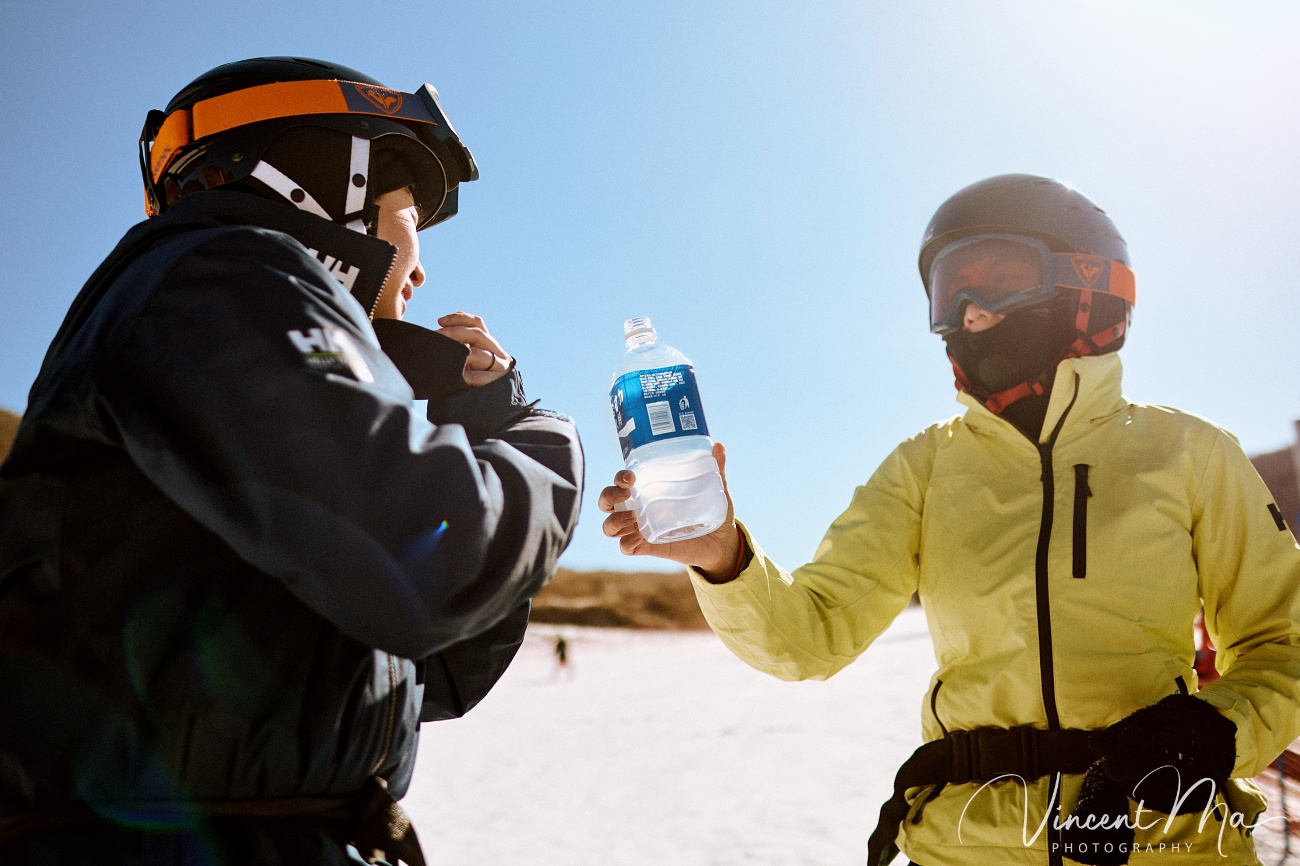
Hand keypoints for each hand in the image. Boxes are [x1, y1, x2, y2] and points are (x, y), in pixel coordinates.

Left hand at [435, 312, 512, 387]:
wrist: (486, 408)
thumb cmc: (469, 382)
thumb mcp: (466, 360)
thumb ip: (460, 345)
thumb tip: (436, 332)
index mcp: (489, 345)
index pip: (478, 323)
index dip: (459, 318)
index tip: (440, 321)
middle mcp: (498, 353)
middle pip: (478, 334)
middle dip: (454, 332)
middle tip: (436, 337)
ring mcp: (499, 368)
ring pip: (480, 354)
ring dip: (460, 353)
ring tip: (442, 355)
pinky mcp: (497, 384)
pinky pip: (479, 377)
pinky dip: (466, 376)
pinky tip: (455, 377)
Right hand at [598, 441, 742, 582]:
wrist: (722, 542)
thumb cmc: (712, 511)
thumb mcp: (716, 489)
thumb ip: (716, 469)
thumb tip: (719, 446)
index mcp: (649, 492)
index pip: (621, 482)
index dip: (619, 478)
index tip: (631, 477)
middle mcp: (639, 509)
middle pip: (607, 502)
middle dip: (608, 496)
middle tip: (626, 494)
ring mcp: (641, 530)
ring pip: (610, 527)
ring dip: (614, 521)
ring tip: (632, 517)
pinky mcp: (648, 548)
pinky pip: (626, 548)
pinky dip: (626, 543)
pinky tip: (637, 538)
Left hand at [1088, 694, 1236, 814]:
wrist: (1211, 735)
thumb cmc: (1170, 724)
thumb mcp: (1143, 718)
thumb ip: (1117, 732)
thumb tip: (1094, 746)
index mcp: (1177, 743)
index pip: (1144, 760)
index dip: (1120, 764)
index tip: (1108, 764)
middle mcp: (1192, 770)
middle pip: (1142, 785)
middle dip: (1125, 774)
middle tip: (1126, 758)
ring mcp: (1198, 789)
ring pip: (1150, 797)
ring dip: (1136, 783)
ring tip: (1144, 763)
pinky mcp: (1196, 801)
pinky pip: (1161, 804)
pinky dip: (1149, 792)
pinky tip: (1154, 775)